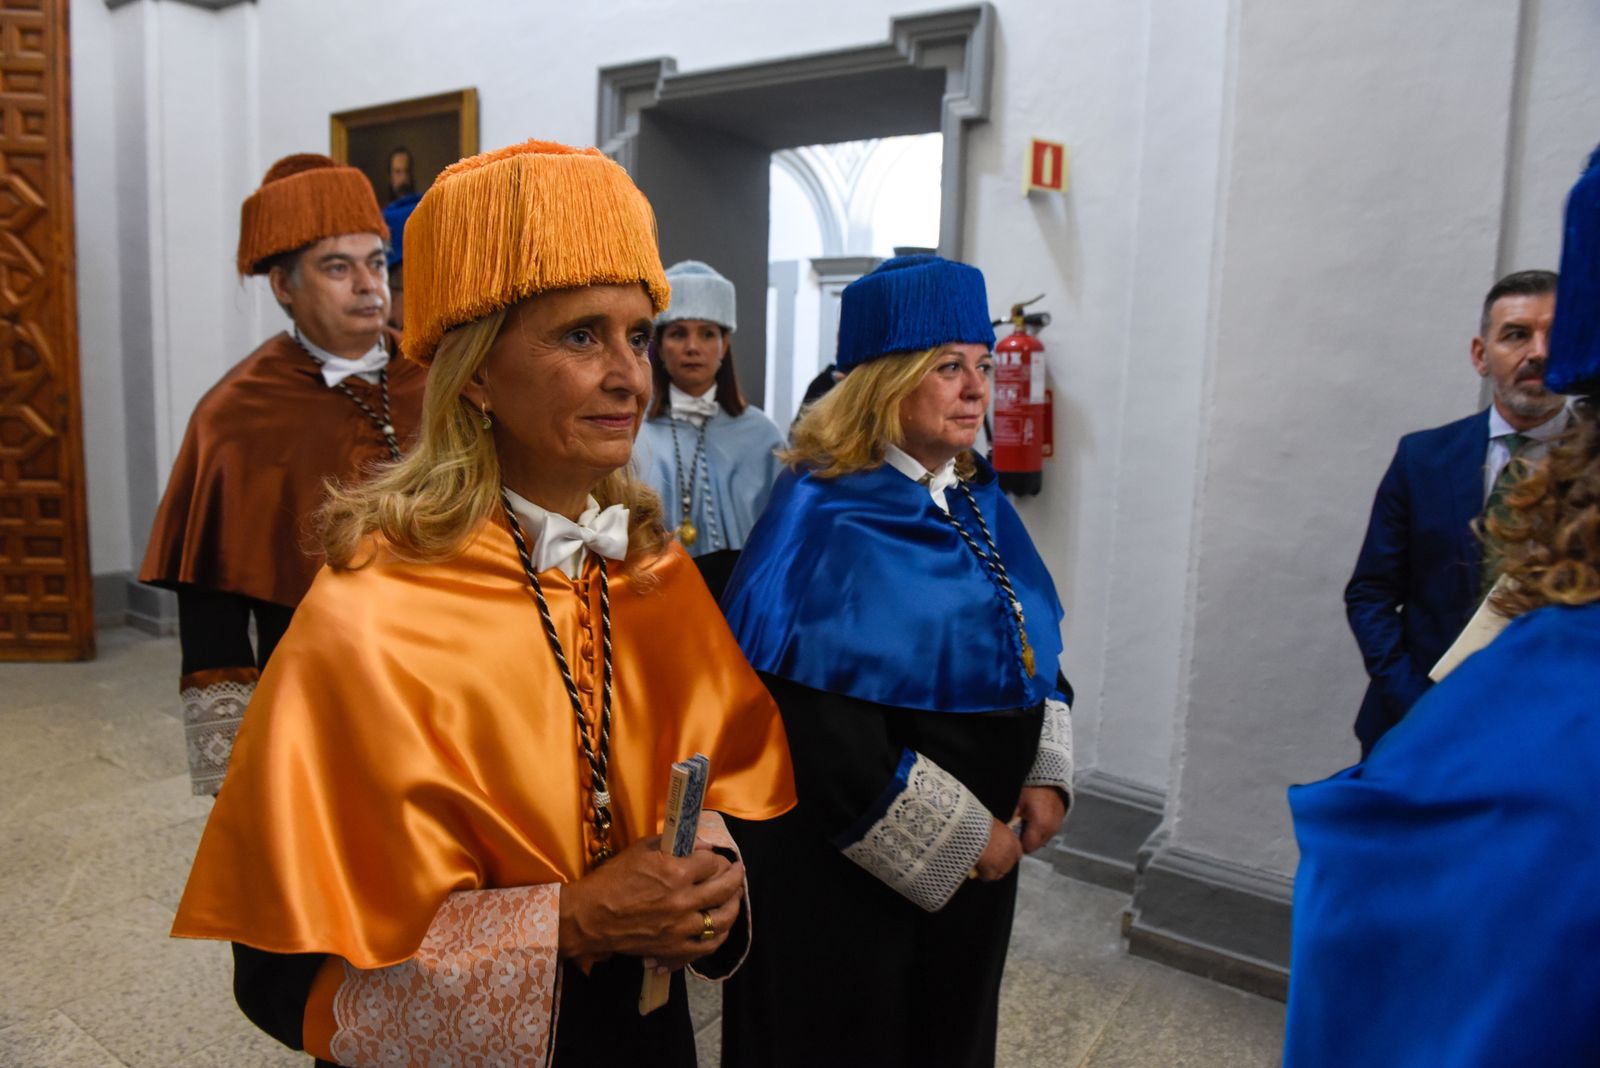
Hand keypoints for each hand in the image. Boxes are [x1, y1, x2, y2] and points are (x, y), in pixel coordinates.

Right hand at [557, 835, 744, 969]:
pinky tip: (721, 928)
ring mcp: (680, 927)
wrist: (590, 916)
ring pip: (722, 920)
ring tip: (735, 898)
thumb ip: (673, 844)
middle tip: (738, 870)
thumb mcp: (641, 850)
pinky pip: (706, 947)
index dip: (716, 858)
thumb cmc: (612, 879)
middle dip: (736, 876)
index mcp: (675, 872)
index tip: (714, 858)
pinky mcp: (673, 948)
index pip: (712, 863)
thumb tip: (701, 845)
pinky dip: (718, 937)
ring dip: (734, 907)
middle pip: (724, 888)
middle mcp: (683, 900)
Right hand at [973, 816, 1022, 881]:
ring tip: (981, 866)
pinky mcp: (991, 870)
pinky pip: (988, 877)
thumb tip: (993, 839)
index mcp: (1012, 840)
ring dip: (991, 871)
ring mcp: (1002, 863)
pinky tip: (976, 870)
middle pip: (1008, 865)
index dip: (1009, 856)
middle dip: (999, 865)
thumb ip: (998, 834)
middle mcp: (1010, 853)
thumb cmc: (979, 823)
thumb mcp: (994, 825)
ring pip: (999, 873)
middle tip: (988, 861)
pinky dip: (982, 874)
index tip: (1001, 856)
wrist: (971, 829)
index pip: (1017, 854)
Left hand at [1013, 786, 1066, 853]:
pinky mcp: (1059, 824)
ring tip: (1026, 823)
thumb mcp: (1017, 804)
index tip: (1012, 836)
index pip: (1027, 848)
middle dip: (1025, 841)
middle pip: (1035, 847)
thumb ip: (1010, 821)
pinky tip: (1035, 820)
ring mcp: (1056, 827)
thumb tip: (1003, 833)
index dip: (1018, 844)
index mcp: (1040, 826)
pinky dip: (1041, 831)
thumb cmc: (1032, 790)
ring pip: (1041, 842)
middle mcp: (1051, 830)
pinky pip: (1048, 834)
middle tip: (1017, 829)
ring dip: (1033, 837)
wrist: (1049, 780)